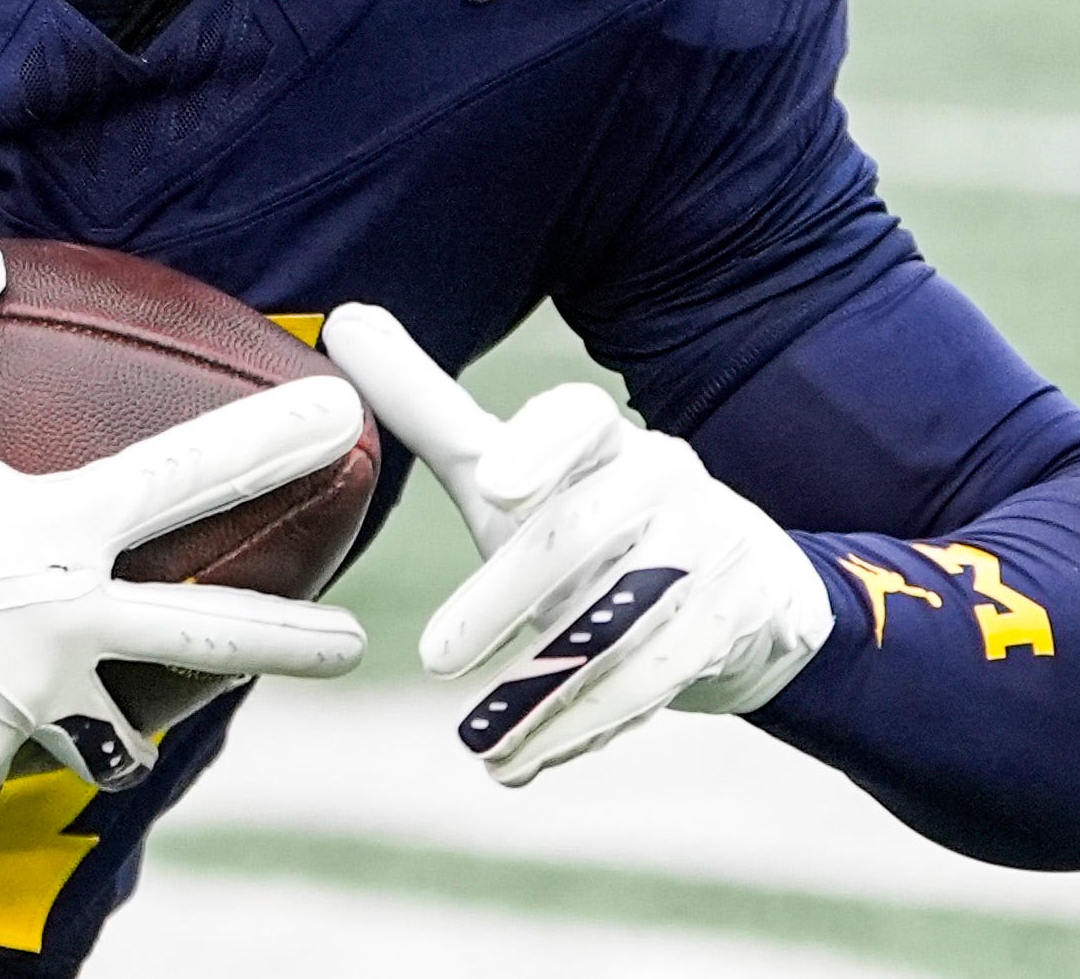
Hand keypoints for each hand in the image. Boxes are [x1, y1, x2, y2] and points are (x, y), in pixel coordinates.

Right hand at [0, 238, 368, 836]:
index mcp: (58, 526)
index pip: (191, 473)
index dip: (272, 438)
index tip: (340, 419)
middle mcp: (61, 619)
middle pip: (209, 637)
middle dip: (295, 643)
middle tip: (357, 646)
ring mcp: (20, 698)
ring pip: (113, 740)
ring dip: (126, 737)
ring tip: (140, 737)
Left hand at [322, 304, 827, 785]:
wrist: (733, 588)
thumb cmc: (583, 517)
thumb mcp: (503, 467)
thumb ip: (428, 405)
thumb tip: (342, 320)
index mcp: (603, 435)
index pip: (578, 417)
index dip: (538, 444)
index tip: (492, 485)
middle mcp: (666, 476)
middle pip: (583, 531)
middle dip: (505, 598)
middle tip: (432, 658)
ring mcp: (712, 545)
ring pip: (625, 617)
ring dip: (549, 687)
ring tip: (479, 741)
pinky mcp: (737, 615)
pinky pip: (663, 674)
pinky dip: (593, 723)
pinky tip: (530, 759)